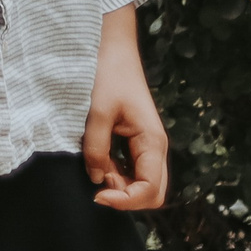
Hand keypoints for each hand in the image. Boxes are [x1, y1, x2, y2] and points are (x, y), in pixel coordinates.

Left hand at [85, 3, 168, 210]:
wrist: (112, 50)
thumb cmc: (106, 76)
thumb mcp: (98, 112)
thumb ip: (97, 148)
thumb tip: (98, 179)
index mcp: (153, 142)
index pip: (150, 190)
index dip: (126, 200)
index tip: (97, 195)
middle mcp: (155, 148)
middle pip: (152, 193)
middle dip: (125, 196)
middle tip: (96, 183)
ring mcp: (146, 145)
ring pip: (143, 183)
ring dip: (120, 185)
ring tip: (95, 167)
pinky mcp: (135, 141)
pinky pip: (132, 169)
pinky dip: (117, 173)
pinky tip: (98, 161)